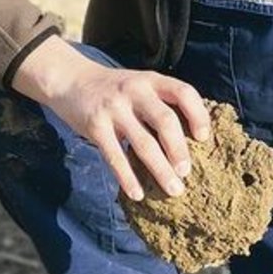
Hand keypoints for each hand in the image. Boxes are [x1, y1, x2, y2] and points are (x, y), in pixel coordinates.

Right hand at [11, 38, 209, 200]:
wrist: (69, 79)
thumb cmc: (113, 88)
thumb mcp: (139, 84)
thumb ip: (160, 102)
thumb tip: (190, 138)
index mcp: (151, 80)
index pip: (184, 92)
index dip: (198, 114)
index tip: (203, 138)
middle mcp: (135, 91)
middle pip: (165, 120)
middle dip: (179, 149)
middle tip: (186, 172)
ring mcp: (114, 108)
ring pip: (143, 142)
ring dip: (161, 169)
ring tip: (174, 189)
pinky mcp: (95, 126)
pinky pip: (115, 156)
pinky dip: (127, 178)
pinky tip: (137, 194)